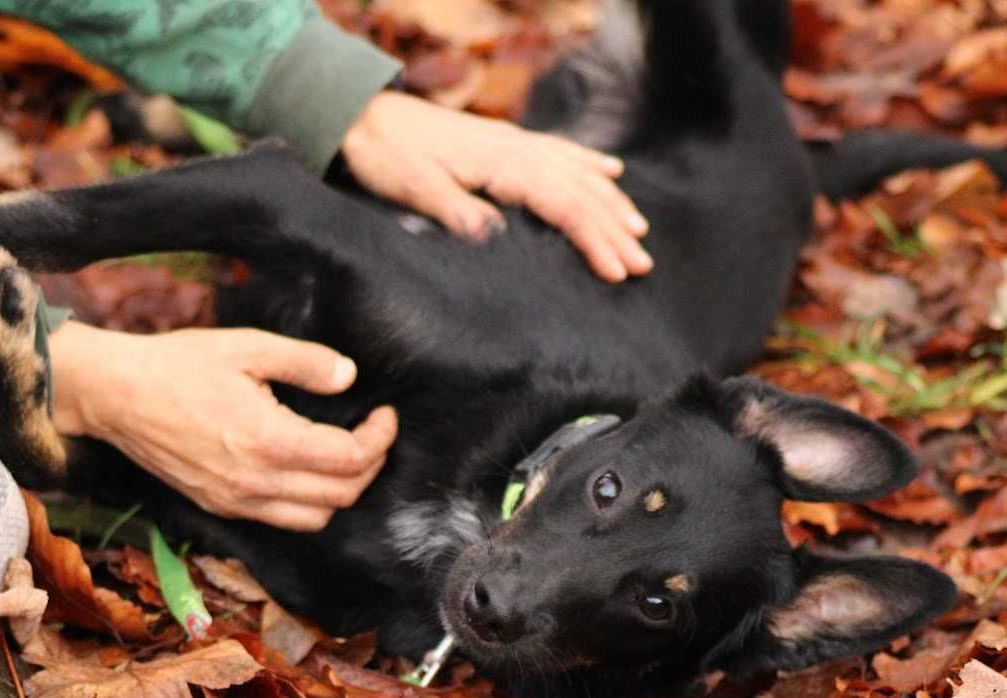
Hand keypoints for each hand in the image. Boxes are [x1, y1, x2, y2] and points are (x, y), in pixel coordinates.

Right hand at [49, 321, 397, 530]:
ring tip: (345, 455)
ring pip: (315, 518)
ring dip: (341, 491)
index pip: (350, 459)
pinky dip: (308, 503)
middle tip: (372, 433)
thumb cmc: (178, 365)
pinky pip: (281, 520)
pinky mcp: (220, 507)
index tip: (385, 414)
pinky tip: (306, 470)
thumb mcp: (248, 346)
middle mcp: (255, 483)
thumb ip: (305, 362)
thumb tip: (348, 376)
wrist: (114, 394)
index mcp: (268, 441)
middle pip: (341, 496)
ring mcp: (236, 501)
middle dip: (369, 465)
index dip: (380, 438)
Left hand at [341, 90, 652, 282]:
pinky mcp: (505, 142)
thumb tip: (493, 237)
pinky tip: (612, 172)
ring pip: (577, 172)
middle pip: (580, 191)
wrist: (363, 116)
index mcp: (502, 164)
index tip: (616, 273)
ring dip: (611, 202)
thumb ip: (455, 211)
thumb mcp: (414, 188)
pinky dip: (590, 163)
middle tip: (643, 264)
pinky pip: (561, 152)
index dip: (594, 240)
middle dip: (614, 229)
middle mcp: (517, 150)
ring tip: (640, 230)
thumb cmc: (387, 155)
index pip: (563, 205)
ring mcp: (514, 143)